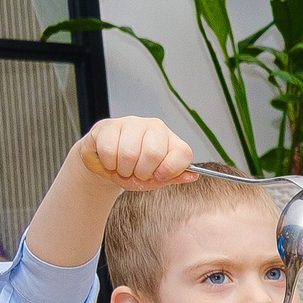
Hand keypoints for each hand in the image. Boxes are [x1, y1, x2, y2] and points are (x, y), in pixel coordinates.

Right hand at [72, 117, 194, 191]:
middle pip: (153, 153)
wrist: (108, 165)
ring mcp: (132, 123)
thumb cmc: (135, 171)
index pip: (183, 153)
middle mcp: (155, 128)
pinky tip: (111, 161)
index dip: (170, 170)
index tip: (158, 176)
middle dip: (142, 172)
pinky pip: (109, 150)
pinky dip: (109, 163)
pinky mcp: (109, 124)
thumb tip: (193, 175)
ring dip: (123, 169)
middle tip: (136, 173)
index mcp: (171, 141)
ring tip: (123, 167)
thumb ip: (173, 177)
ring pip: (128, 153)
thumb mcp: (156, 179)